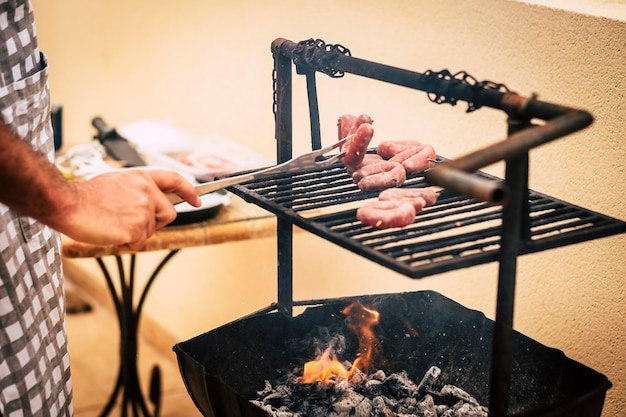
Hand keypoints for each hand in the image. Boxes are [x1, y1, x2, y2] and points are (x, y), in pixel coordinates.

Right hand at [50, 169, 200, 250]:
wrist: (70, 204)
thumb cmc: (87, 195)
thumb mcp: (118, 182)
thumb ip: (138, 189)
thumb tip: (149, 203)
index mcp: (143, 178)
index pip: (175, 180)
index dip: (189, 191)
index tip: (196, 200)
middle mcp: (147, 192)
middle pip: (169, 214)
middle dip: (155, 223)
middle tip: (132, 223)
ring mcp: (144, 210)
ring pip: (151, 231)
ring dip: (135, 234)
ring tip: (114, 224)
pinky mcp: (137, 228)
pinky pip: (139, 243)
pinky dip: (126, 244)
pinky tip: (112, 233)